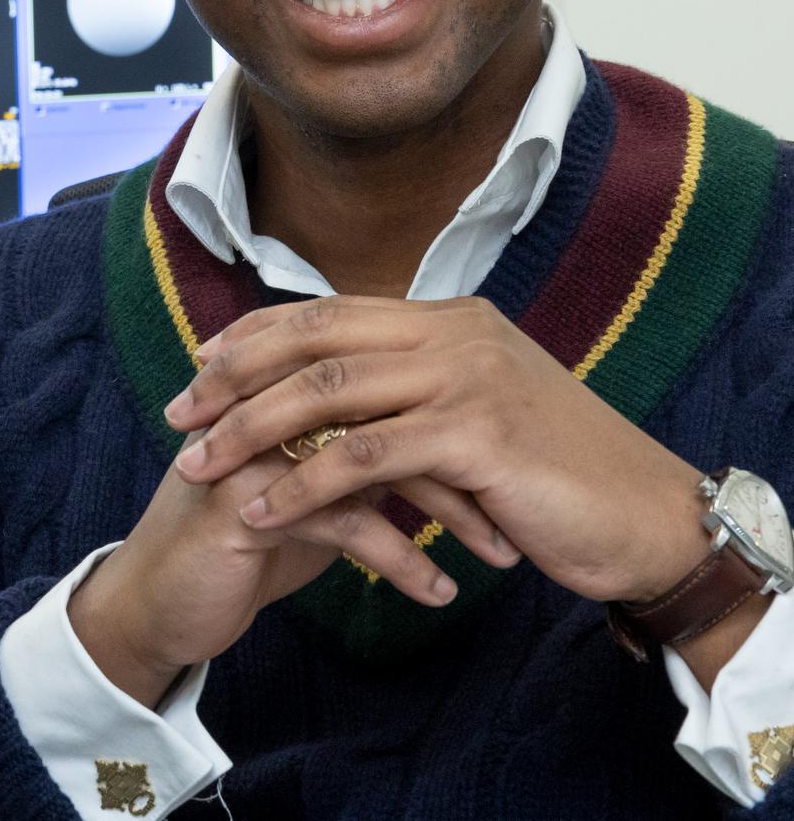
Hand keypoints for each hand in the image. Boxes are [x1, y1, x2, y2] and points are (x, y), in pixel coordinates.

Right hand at [68, 425, 518, 707]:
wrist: (162, 600)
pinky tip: (438, 592)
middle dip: (467, 461)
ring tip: (498, 553)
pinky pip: (342, 520)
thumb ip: (360, 451)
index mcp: (287, 386)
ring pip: (372, 459)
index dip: (457, 418)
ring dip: (445, 510)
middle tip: (526, 506)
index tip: (522, 465)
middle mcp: (270, 401)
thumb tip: (442, 437)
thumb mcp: (313, 489)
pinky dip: (400, 560)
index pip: (388, 380)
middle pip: (389, 410)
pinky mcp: (244, 497)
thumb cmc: (244, 541)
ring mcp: (254, 442)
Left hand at [163, 295, 708, 605]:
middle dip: (233, 376)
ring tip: (197, 466)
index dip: (256, 334)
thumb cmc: (554, 471)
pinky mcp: (476, 436)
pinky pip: (364, 458)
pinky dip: (302, 483)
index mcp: (446, 317)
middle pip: (311, 340)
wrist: (646, 514)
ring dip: (249, 431)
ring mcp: (464, 378)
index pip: (327, 310)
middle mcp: (451, 333)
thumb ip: (415, 386)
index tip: (200, 361)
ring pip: (326, 393)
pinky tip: (261, 510)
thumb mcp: (477, 407)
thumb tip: (338, 389)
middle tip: (177, 414)